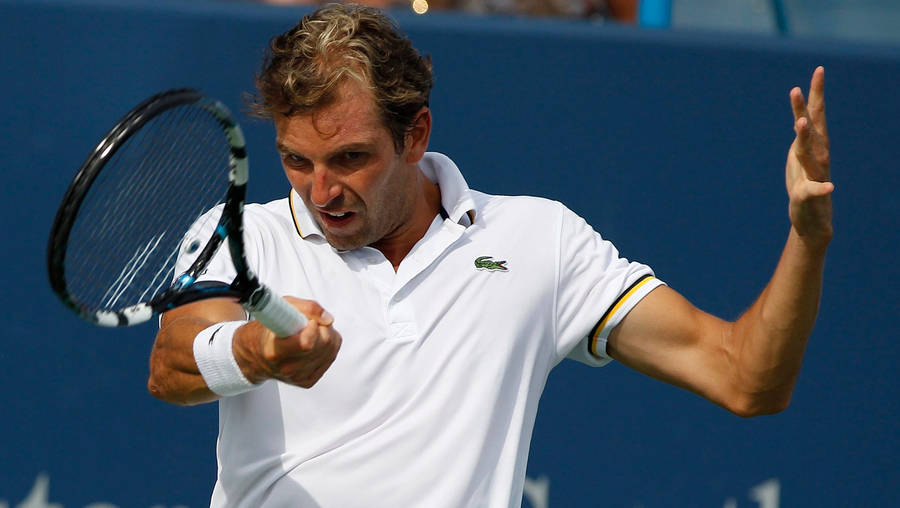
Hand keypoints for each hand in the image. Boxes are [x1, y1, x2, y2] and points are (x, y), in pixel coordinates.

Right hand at [233, 297, 341, 387]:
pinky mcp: (307, 381)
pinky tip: (313, 344)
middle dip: (322, 327)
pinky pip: (330, 358)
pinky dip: (327, 348)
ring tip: (310, 332)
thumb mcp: (282, 307)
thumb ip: (307, 308)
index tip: (310, 321)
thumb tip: (327, 319)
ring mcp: (298, 377)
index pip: (306, 343)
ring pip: (330, 351)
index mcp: (275, 350)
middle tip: (310, 322)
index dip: (313, 328)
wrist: (256, 354)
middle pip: (324, 344)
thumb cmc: (268, 329)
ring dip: (326, 336)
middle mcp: (286, 367)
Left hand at [786, 66, 832, 243]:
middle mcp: (817, 156)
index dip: (816, 93)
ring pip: (809, 154)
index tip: (819, 69)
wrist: (813, 220)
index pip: (815, 114)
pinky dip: (821, 188)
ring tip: (800, 123)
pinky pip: (814, 191)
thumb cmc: (805, 185)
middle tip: (794, 89)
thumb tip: (801, 117)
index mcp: (813, 145)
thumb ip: (802, 138)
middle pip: (811, 129)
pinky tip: (830, 187)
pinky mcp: (807, 195)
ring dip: (804, 138)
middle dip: (803, 109)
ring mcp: (814, 174)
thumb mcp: (800, 157)